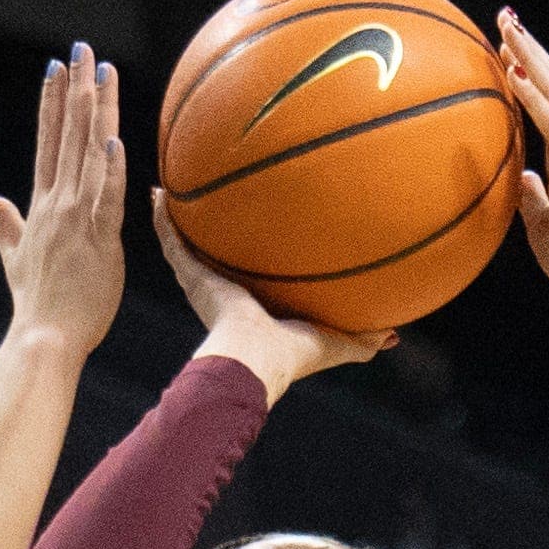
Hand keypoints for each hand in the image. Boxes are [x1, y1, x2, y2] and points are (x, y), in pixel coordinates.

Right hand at [0, 43, 125, 357]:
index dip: (50, 104)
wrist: (43, 340)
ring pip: (88, 157)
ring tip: (101, 74)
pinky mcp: (97, 241)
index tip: (55, 69)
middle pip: (67, 137)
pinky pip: (106, 200)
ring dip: (95, 114)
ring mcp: (76, 221)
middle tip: (82, 50)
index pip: (46, 144)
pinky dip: (110, 171)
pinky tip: (115, 140)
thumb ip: (4, 225)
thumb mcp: (14, 259)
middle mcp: (57, 205)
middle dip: (75, 91)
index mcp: (41, 207)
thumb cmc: (36, 305)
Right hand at [151, 189, 389, 405]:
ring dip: (179, 220)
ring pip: (189, 246)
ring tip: (172, 189)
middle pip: (217, 257)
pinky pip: (173, 242)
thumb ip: (362, 338)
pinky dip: (161, 219)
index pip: (254, 278)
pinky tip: (155, 192)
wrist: (254, 359)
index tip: (258, 237)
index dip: (254, 260)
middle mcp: (226, 293)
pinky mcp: (191, 277)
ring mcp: (205, 283)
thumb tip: (393, 335)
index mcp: (256, 308)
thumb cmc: (293, 356)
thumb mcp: (335, 342)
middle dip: (213, 234)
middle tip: (212, 205)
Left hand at [497, 11, 548, 341]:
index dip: (526, 74)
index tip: (503, 51)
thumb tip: (521, 176)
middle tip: (505, 18)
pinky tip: (512, 74)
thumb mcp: (542, 225)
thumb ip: (534, 197)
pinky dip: (531, 96)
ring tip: (507, 29)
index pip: (546, 103)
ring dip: (530, 57)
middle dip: (529, 49)